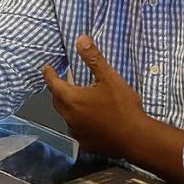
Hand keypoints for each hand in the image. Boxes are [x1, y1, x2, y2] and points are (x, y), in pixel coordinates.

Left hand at [42, 36, 148, 153]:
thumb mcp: (109, 78)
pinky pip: (77, 129)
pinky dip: (80, 121)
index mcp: (72, 99)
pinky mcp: (85, 144)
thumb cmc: (122, 106)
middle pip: (57, 101)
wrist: (135, 137)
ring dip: (69, 107)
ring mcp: (77, 133)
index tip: (47, 68)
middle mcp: (69, 117)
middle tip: (64, 82)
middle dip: (58, 90)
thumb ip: (93, 59)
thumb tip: (80, 39)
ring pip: (67, 116)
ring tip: (79, 100)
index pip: (53, 84)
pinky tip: (91, 119)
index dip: (49, 74)